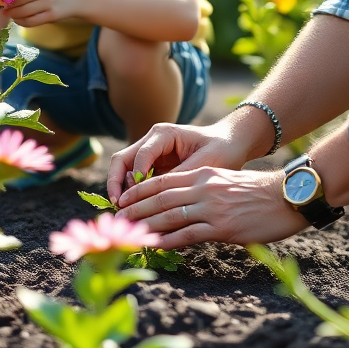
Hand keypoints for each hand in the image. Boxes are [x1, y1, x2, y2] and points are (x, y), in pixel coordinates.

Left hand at [5, 0, 78, 27]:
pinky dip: (22, 22)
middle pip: (18, 1)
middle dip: (8, 6)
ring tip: (10, 15)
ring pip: (23, 13)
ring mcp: (48, 4)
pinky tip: (19, 20)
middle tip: (2, 8)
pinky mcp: (52, 16)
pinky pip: (32, 22)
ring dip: (13, 15)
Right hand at [106, 121, 252, 205]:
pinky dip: (133, 195)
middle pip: (122, 160)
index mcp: (164, 134)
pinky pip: (136, 180)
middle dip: (116, 183)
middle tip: (118, 207)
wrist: (232, 144)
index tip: (134, 200)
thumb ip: (180, 178)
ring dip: (122, 190)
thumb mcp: (204, 164)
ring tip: (126, 213)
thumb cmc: (221, 150)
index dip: (134, 178)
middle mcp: (152, 140)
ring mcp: (151, 153)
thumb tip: (160, 201)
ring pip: (124, 170)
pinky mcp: (154, 166)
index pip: (140, 155)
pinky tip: (137, 213)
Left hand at [114, 167, 305, 248]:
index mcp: (204, 174)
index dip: (139, 191)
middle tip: (116, 221)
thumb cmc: (259, 192)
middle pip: (160, 198)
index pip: (163, 180)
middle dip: (135, 210)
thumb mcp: (226, 181)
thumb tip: (184, 202)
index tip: (122, 201)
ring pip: (170, 215)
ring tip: (128, 235)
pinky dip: (169, 241)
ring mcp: (212, 207)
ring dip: (146, 226)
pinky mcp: (222, 227)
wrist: (287, 196)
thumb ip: (205, 187)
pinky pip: (189, 234)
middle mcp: (203, 187)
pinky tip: (155, 246)